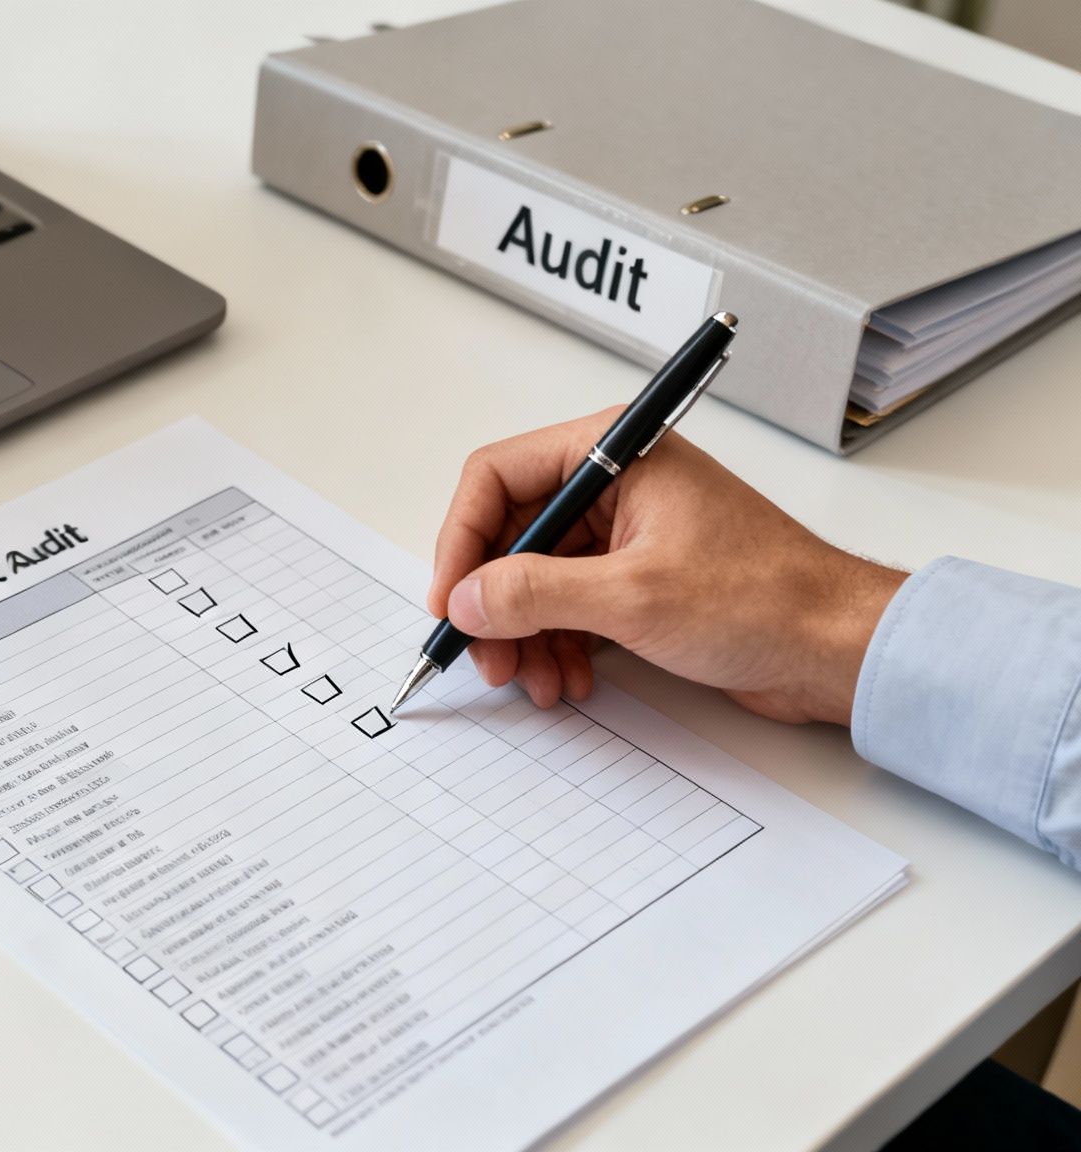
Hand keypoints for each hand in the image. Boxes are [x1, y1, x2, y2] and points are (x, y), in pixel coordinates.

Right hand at [426, 409, 907, 725]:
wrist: (839, 648)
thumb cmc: (768, 600)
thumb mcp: (633, 597)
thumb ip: (536, 593)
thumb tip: (467, 599)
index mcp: (615, 453)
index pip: (497, 477)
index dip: (462, 542)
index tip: (451, 602)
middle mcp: (615, 483)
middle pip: (511, 535)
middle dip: (493, 603)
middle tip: (488, 657)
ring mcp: (626, 531)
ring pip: (534, 578)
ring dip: (524, 634)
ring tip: (534, 680)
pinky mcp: (638, 577)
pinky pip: (568, 605)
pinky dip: (556, 644)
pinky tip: (568, 679)